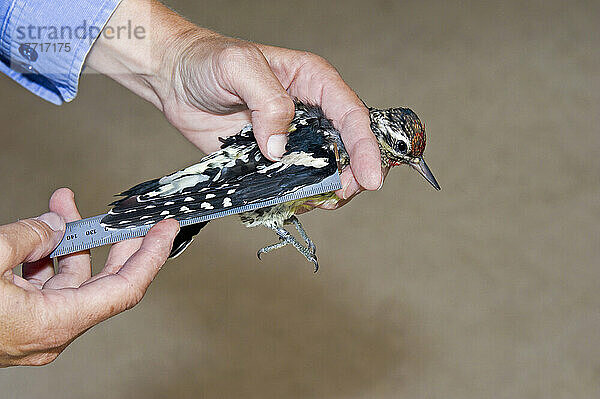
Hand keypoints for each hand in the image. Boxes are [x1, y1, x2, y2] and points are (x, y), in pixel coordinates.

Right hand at [0, 188, 178, 366]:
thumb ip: (29, 236)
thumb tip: (53, 223)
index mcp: (55, 324)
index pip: (126, 288)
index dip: (151, 256)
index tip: (165, 231)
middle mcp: (51, 331)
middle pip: (100, 281)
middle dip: (110, 241)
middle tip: (123, 216)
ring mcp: (33, 328)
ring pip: (67, 278)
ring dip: (67, 240)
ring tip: (59, 206)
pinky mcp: (16, 320)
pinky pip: (42, 284)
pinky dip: (43, 255)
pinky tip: (36, 233)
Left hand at [86, 0, 382, 201]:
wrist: (175, 80)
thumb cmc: (207, 60)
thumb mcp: (238, 67)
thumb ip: (267, 101)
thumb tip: (279, 147)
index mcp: (313, 81)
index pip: (351, 115)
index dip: (365, 148)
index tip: (371, 178)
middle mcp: (309, 111)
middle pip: (347, 147)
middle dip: (352, 174)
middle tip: (341, 195)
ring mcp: (291, 137)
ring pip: (324, 169)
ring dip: (326, 189)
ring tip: (316, 200)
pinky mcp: (271, 158)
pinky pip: (294, 181)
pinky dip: (298, 196)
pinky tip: (293, 201)